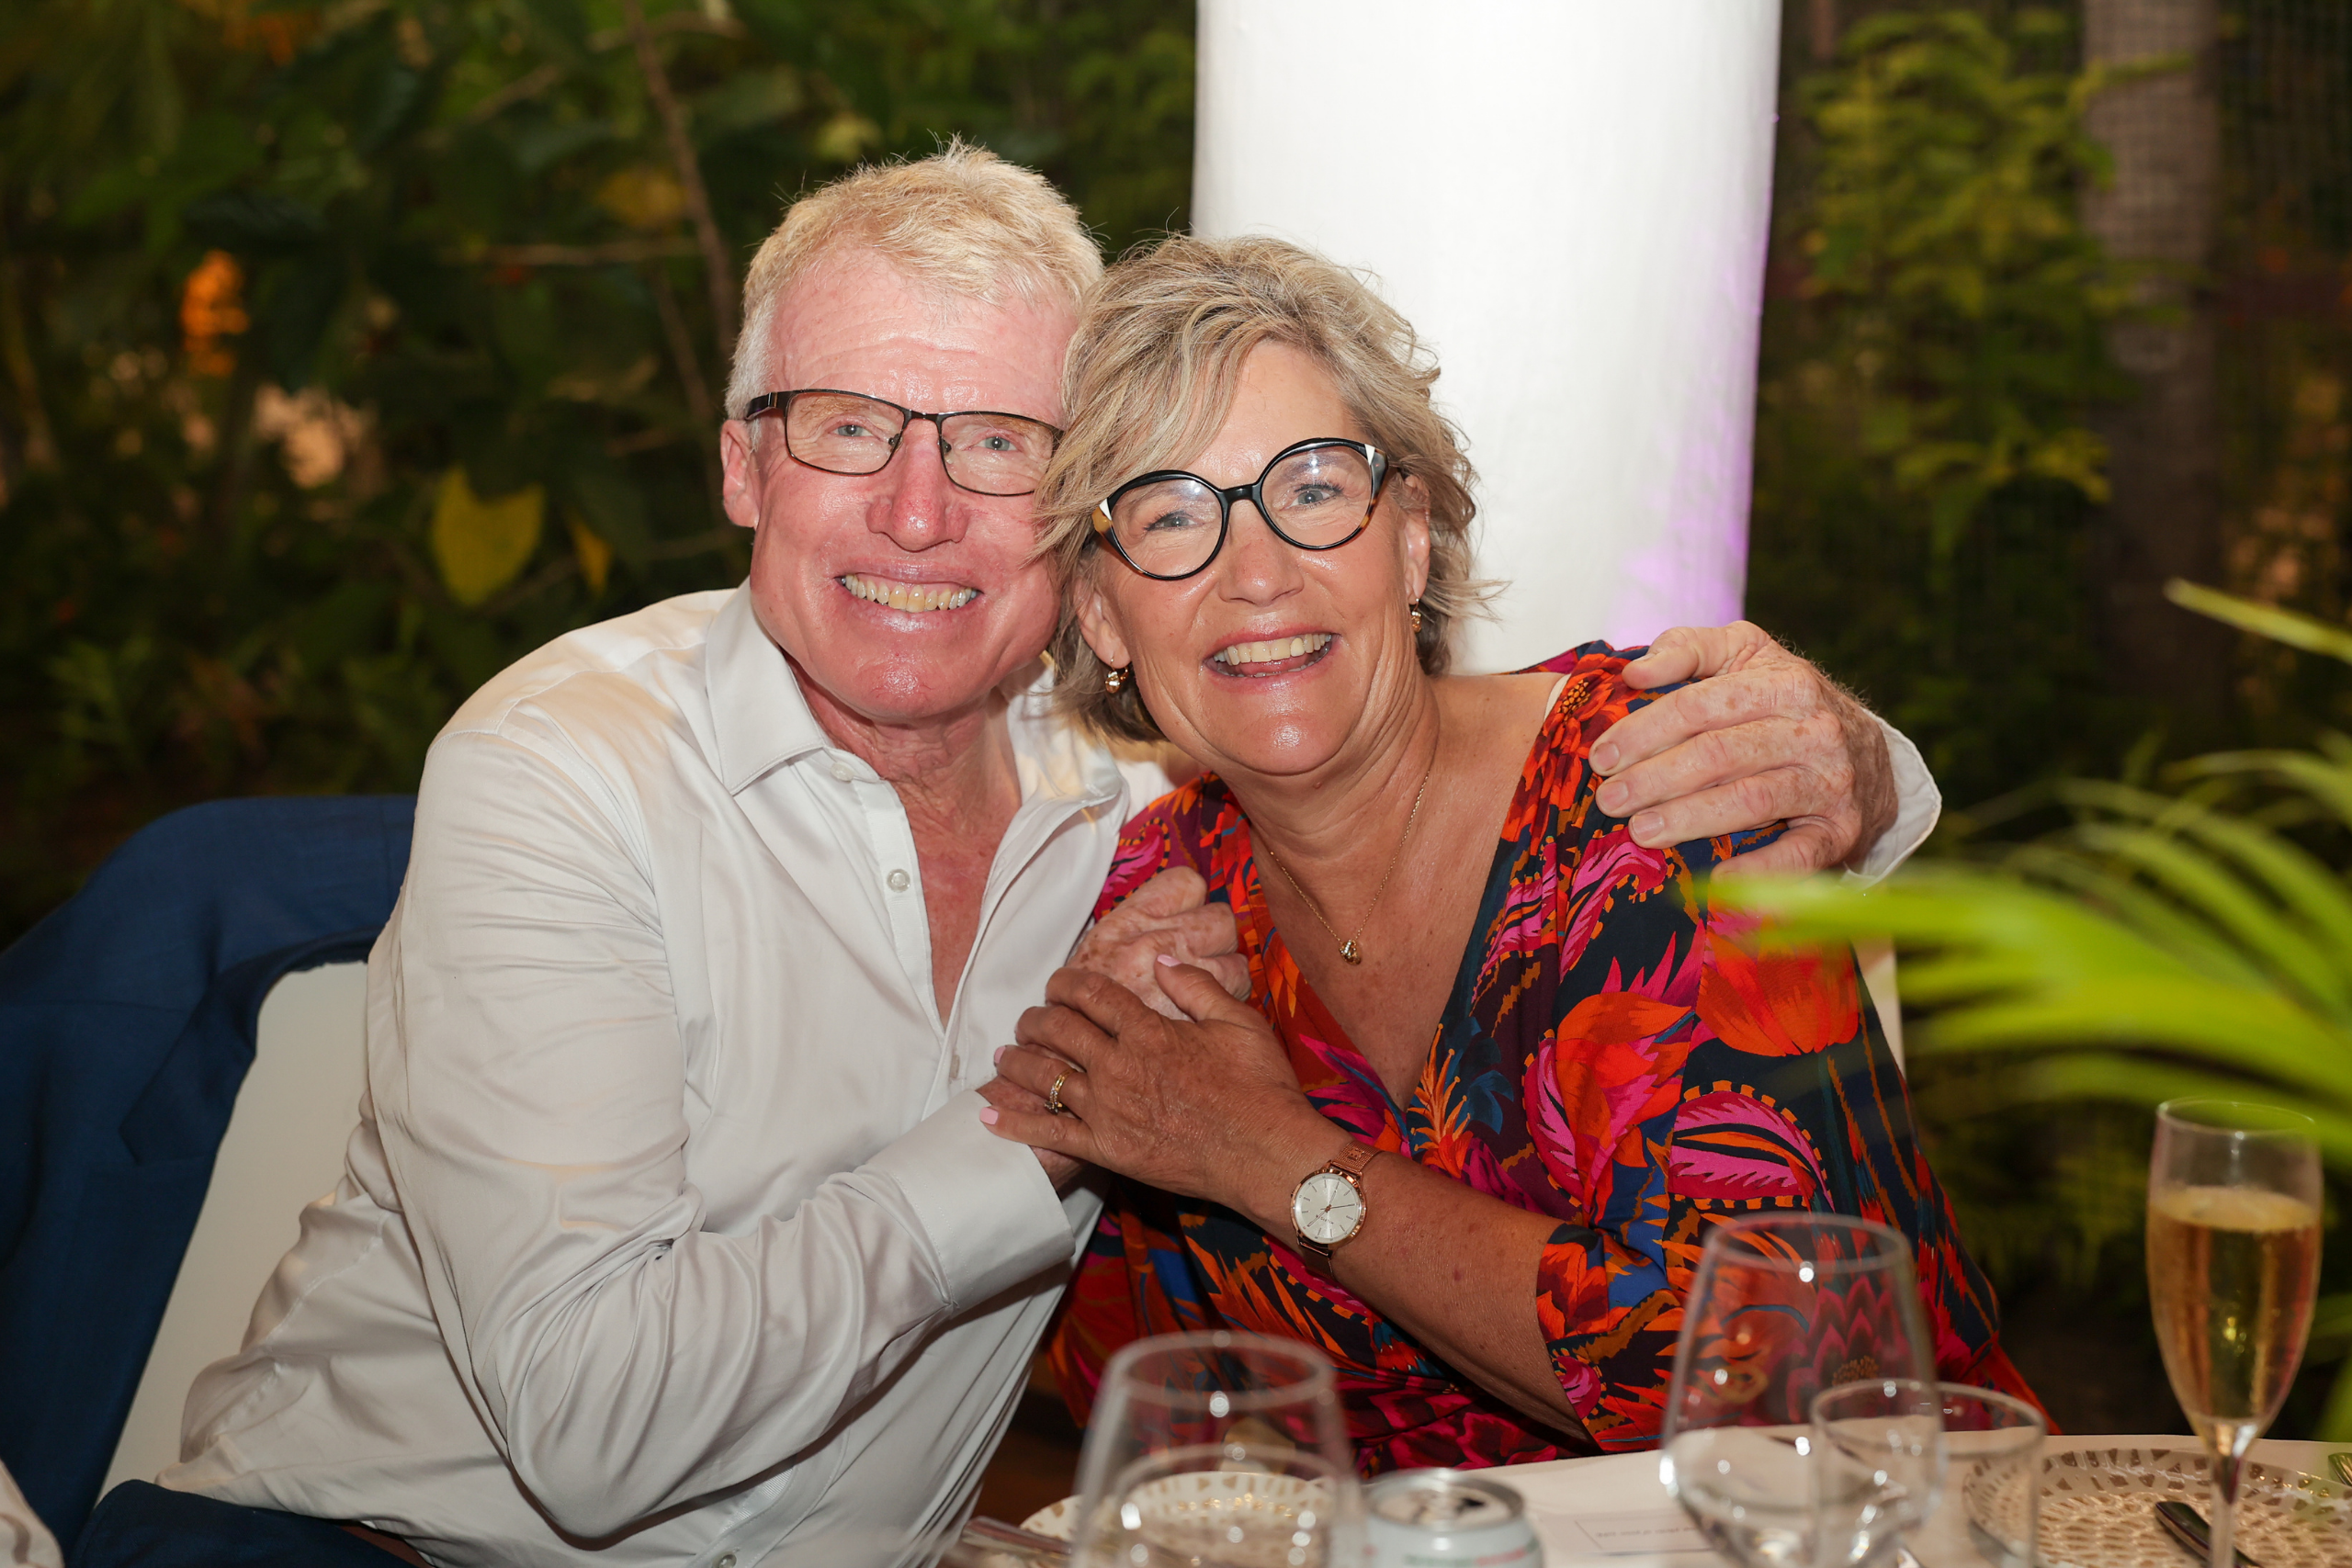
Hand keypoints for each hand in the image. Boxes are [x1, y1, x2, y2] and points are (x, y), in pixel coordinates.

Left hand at [980, 959, 1332, 1223]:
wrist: (1265, 1154)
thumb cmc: (1259, 1087)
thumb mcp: (1237, 1021)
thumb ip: (1195, 986)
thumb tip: (1160, 960)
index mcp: (1148, 1029)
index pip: (1091, 994)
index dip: (1067, 983)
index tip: (1058, 983)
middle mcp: (1119, 1066)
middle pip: (1059, 1030)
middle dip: (1037, 1018)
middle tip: (1030, 1018)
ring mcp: (1108, 1110)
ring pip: (1045, 1077)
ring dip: (1018, 1062)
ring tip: (1004, 1055)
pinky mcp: (1106, 1150)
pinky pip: (1050, 1134)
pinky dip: (1016, 1124)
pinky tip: (990, 1117)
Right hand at [1069, 866, 1250, 1019]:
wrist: (1069, 1057)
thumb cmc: (1077, 1010)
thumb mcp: (1091, 957)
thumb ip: (1127, 934)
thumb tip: (1160, 919)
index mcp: (1129, 922)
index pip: (1186, 884)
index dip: (1192, 903)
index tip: (1186, 921)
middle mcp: (1156, 940)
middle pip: (1220, 917)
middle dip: (1217, 938)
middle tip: (1203, 956)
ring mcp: (1178, 975)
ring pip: (1235, 955)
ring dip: (1227, 969)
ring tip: (1209, 987)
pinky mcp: (1195, 1008)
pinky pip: (1235, 988)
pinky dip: (1229, 998)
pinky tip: (1209, 1013)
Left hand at [1594, 622, 1897, 874]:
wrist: (1868, 753)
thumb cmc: (1785, 701)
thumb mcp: (1745, 655)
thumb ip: (1688, 648)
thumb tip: (1635, 671)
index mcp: (1785, 683)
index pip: (1700, 706)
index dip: (1644, 731)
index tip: (1601, 756)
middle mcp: (1814, 731)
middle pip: (1719, 754)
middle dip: (1654, 779)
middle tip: (1609, 800)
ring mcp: (1832, 782)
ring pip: (1750, 801)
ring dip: (1689, 819)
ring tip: (1640, 832)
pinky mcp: (1842, 830)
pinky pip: (1798, 855)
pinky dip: (1758, 870)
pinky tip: (1715, 878)